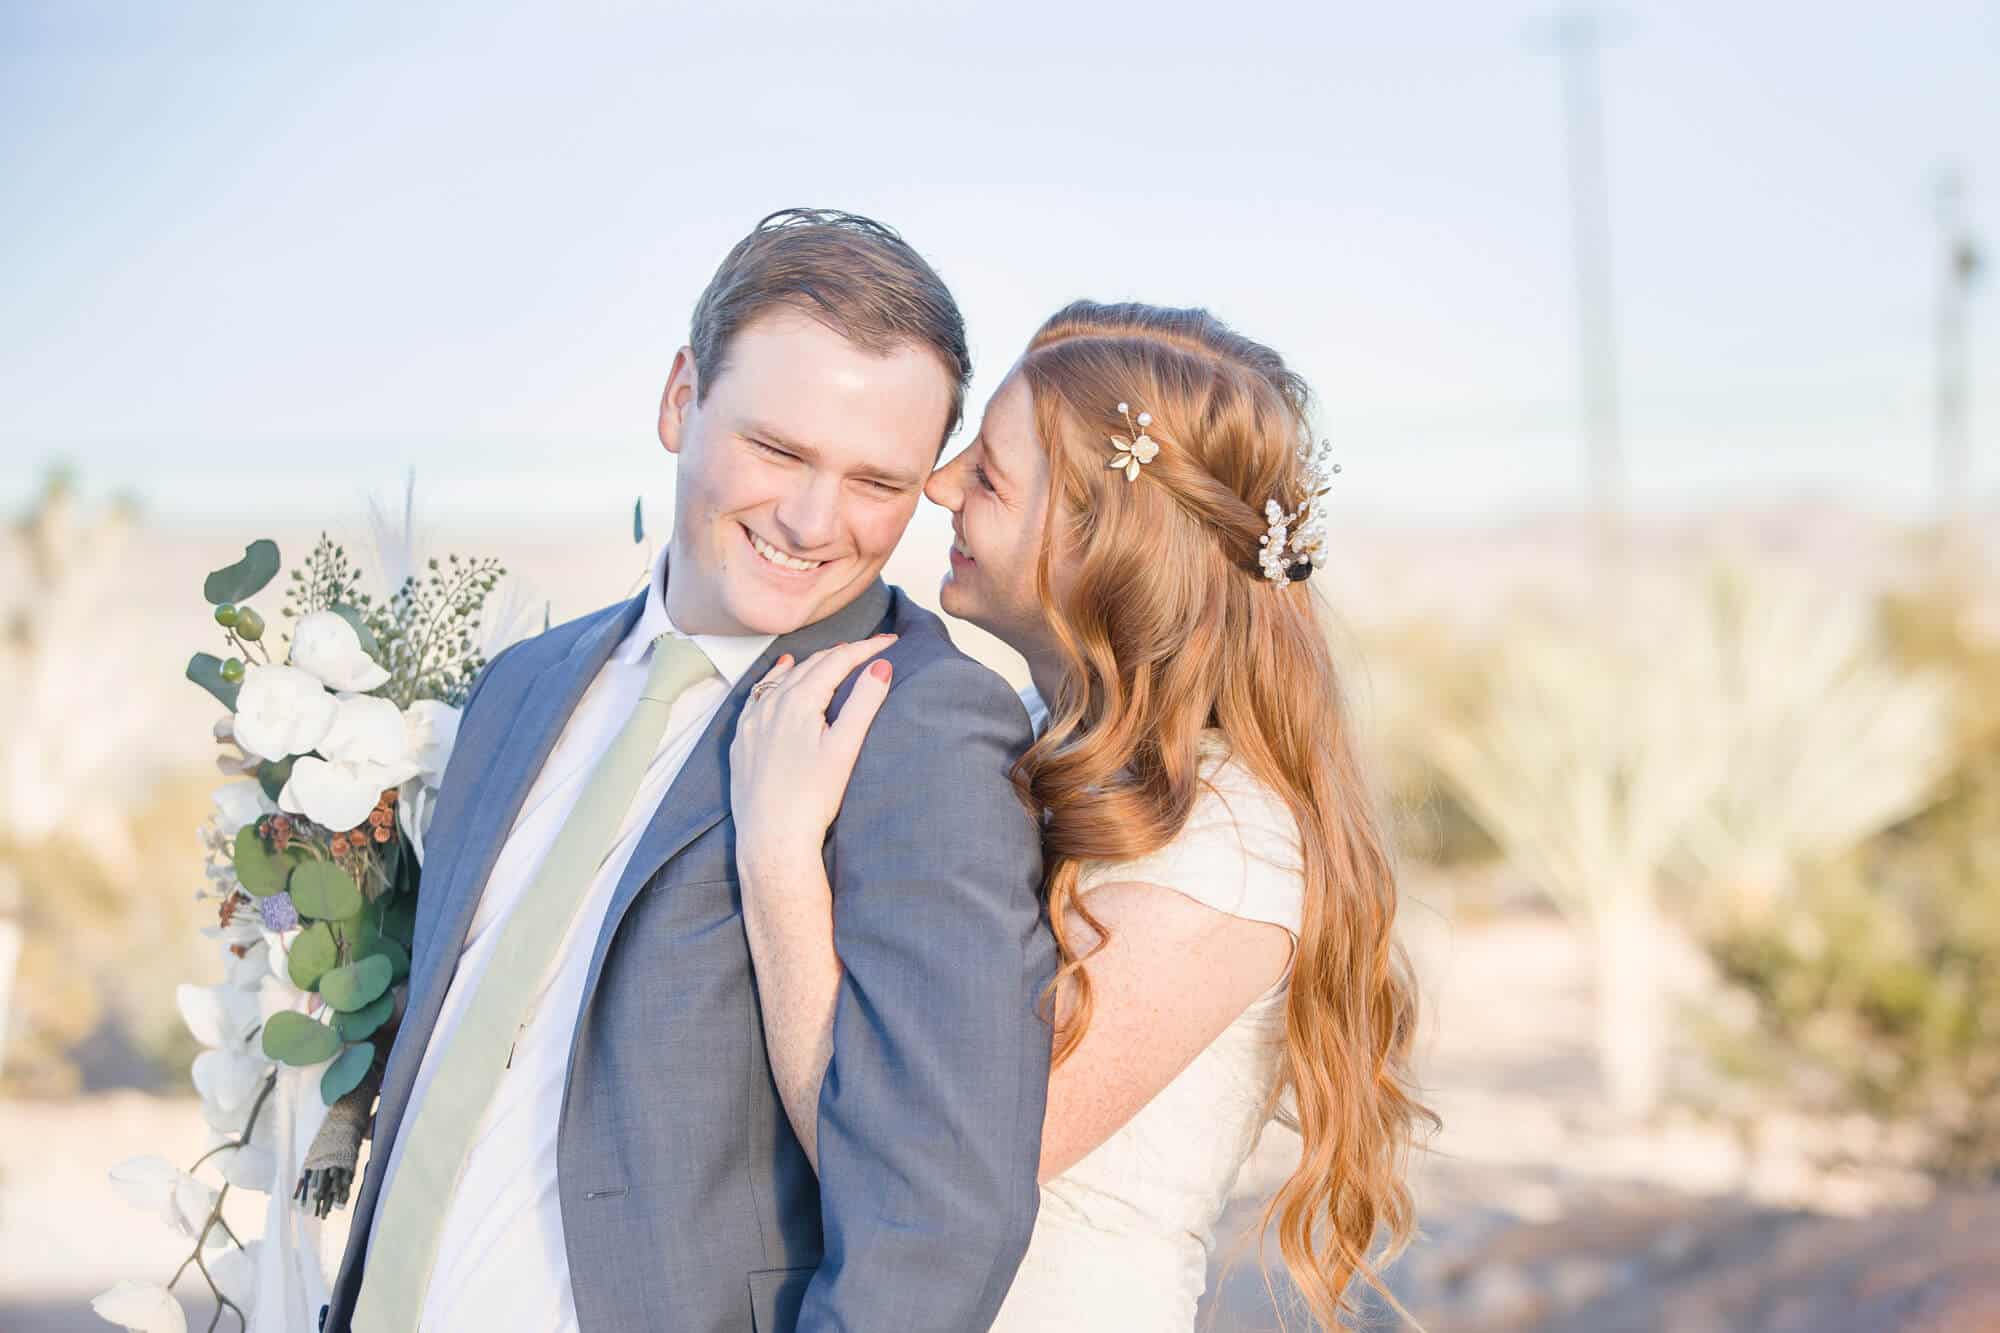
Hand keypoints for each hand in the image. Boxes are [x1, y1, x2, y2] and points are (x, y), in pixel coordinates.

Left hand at [730, 635, 896, 883]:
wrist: (771, 839)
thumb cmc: (812, 799)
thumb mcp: (845, 749)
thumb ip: (863, 703)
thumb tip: (881, 666)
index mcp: (800, 701)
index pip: (838, 661)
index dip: (867, 648)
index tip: (891, 641)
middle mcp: (772, 704)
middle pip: (812, 665)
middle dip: (844, 653)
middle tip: (872, 650)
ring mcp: (753, 721)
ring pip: (784, 678)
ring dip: (812, 664)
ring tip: (835, 656)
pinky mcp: (742, 740)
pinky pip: (759, 696)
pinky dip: (775, 679)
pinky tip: (781, 673)